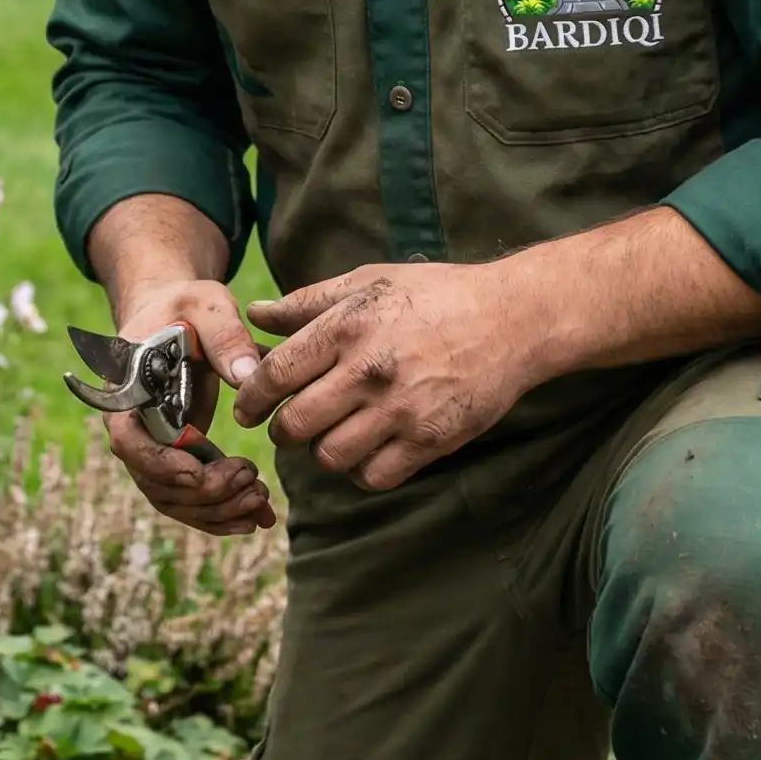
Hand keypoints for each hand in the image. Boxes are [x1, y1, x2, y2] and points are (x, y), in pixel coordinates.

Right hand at [101, 278, 276, 536]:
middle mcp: (133, 429)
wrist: (174, 318)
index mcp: (126, 392)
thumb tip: (248, 376)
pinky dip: (222, 514)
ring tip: (261, 502)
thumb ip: (226, 334)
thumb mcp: (206, 304)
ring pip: (174, 500)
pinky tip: (257, 518)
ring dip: (217, 510)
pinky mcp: (176, 460)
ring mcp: (153, 449)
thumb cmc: (186, 307)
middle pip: (155, 482)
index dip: (160, 464)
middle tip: (252, 482)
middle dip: (204, 493)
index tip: (198, 473)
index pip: (128, 442)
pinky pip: (190, 499)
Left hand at [235, 262, 529, 491]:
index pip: (275, 375)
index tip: (247, 409)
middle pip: (295, 426)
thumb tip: (256, 313)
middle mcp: (369, 370)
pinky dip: (363, 471)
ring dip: (324, 451)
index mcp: (348, 326)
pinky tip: (370, 450)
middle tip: (291, 426)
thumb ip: (309, 301)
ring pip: (330, 457)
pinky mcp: (431, 440)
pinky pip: (374, 477)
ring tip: (335, 434)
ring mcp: (401, 409)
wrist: (513, 319)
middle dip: (283, 431)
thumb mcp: (371, 282)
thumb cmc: (438, 295)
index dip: (251, 399)